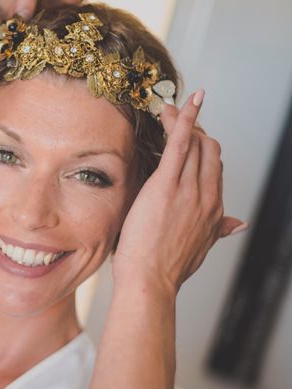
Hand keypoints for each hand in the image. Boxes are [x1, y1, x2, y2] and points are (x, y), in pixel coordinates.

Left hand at [113, 90, 245, 293]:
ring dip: (182, 121)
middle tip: (174, 118)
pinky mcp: (166, 185)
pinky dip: (182, 120)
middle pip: (209, 150)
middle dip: (194, 130)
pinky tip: (178, 106)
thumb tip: (239, 225)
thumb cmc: (167, 267)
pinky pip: (179, 144)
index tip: (190, 138)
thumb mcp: (201, 247)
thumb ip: (219, 230)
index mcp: (215, 209)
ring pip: (195, 144)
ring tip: (167, 110)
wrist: (150, 281)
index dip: (203, 148)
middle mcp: (207, 195)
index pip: (214, 167)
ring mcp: (188, 189)